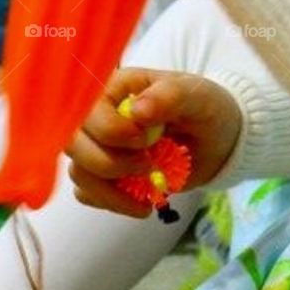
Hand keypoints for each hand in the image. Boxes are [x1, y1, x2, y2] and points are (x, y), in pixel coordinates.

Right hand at [66, 67, 242, 218]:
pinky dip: (113, 202)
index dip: (111, 131)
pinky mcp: (104, 174)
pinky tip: (142, 202)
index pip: (88, 108)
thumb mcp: (197, 97)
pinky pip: (88, 193)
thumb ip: (170, 97)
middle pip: (72, 142)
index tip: (146, 141)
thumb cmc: (205, 108)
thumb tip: (137, 111)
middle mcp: (100, 115)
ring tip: (148, 195)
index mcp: (116, 87)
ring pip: (78, 172)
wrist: (218, 140)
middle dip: (108, 163)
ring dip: (110, 191)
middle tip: (148, 166)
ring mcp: (100, 145)